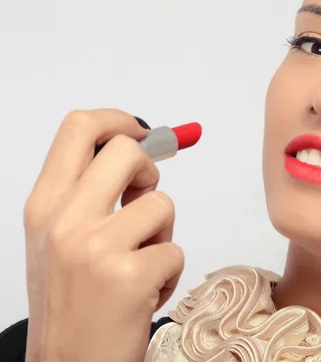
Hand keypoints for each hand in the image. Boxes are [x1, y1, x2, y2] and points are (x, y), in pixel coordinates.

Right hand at [23, 109, 184, 361]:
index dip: (118, 120)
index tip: (142, 131)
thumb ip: (93, 193)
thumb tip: (143, 146)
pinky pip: (175, 249)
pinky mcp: (130, 276)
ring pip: (162, 204)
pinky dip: (169, 272)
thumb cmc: (71, 302)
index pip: (79, 129)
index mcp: (43, 206)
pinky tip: (144, 293)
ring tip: (140, 264)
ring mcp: (96, 248)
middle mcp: (64, 220)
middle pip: (128, 151)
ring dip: (162, 233)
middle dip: (150, 170)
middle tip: (144, 198)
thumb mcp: (61, 239)